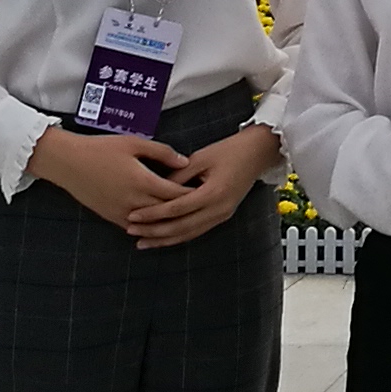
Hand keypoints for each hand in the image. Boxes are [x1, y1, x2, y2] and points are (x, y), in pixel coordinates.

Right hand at [31, 125, 204, 233]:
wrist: (68, 163)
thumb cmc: (101, 148)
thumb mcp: (133, 143)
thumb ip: (162, 152)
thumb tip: (185, 162)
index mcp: (142, 181)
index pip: (176, 194)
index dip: (193, 194)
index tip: (208, 191)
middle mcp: (134, 201)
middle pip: (168, 212)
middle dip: (186, 210)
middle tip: (204, 206)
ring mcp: (123, 213)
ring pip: (154, 224)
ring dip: (170, 222)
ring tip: (187, 217)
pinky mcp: (112, 218)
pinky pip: (137, 228)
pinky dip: (151, 227)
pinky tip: (162, 224)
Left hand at [127, 127, 276, 249]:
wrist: (257, 152)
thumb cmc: (230, 150)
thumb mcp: (201, 157)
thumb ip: (178, 175)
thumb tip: (155, 188)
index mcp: (213, 193)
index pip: (176, 209)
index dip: (153, 214)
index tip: (133, 216)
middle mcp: (219, 209)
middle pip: (181, 227)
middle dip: (154, 231)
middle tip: (132, 231)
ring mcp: (222, 215)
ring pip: (188, 234)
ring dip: (164, 239)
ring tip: (143, 241)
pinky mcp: (222, 216)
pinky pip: (197, 231)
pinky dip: (178, 236)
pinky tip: (164, 238)